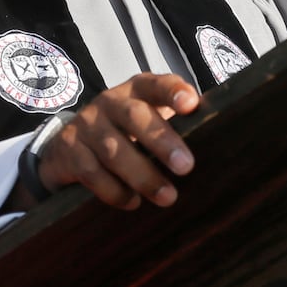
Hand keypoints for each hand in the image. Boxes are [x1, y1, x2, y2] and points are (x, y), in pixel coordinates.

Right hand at [18, 72, 199, 210]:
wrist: (68, 146)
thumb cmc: (125, 132)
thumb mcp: (147, 119)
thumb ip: (175, 124)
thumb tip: (218, 143)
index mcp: (136, 90)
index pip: (156, 84)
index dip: (172, 92)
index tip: (190, 105)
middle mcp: (109, 102)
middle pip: (135, 116)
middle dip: (161, 141)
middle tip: (186, 166)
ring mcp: (86, 125)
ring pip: (114, 150)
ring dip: (143, 176)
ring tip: (168, 197)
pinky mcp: (69, 151)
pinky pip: (93, 173)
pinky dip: (115, 191)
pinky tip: (133, 202)